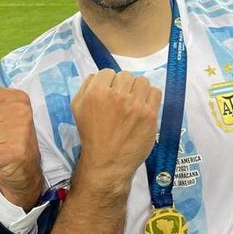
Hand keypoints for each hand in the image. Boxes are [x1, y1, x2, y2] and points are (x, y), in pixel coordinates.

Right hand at [71, 69, 160, 191]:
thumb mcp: (77, 108)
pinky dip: (150, 97)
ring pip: (142, 81)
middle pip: (126, 75)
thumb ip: (85, 87)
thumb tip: (97, 75)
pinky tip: (144, 106)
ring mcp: (135, 106)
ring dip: (138, 89)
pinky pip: (155, 92)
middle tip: (121, 99)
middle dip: (123, 85)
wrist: (107, 161)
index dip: (108, 82)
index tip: (109, 92)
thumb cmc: (91, 134)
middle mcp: (117, 96)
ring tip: (134, 101)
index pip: (108, 72)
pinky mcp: (150, 115)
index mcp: (97, 93)